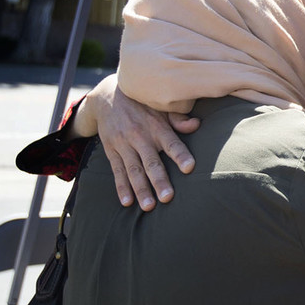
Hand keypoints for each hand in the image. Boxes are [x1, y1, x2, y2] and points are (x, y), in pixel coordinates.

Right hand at [75, 76, 198, 210]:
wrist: (107, 97)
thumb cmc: (143, 104)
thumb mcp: (160, 106)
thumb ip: (178, 118)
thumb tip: (197, 124)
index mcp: (156, 126)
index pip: (171, 143)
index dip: (180, 155)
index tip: (189, 168)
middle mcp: (140, 136)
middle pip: (151, 162)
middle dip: (159, 180)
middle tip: (167, 197)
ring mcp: (124, 145)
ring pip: (133, 170)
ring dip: (141, 189)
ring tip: (149, 207)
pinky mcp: (112, 151)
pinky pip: (117, 171)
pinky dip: (121, 187)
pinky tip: (127, 202)